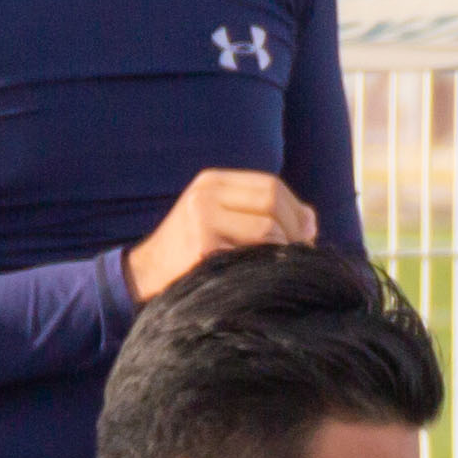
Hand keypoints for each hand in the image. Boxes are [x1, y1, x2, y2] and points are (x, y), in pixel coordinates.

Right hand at [122, 169, 317, 303]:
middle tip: (301, 255)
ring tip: (280, 266)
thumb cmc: (193, 253)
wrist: (145, 276)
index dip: (296, 211)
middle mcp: (207, 192)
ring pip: (268, 226)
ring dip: (284, 250)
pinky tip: (260, 275)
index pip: (271, 186)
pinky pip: (253, 252)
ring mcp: (202, 215)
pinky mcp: (202, 243)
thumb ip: (263, 215)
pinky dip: (265, 265)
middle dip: (295, 230)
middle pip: (273, 201)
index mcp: (213, 181)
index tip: (306, 236)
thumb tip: (312, 220)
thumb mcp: (223, 222)